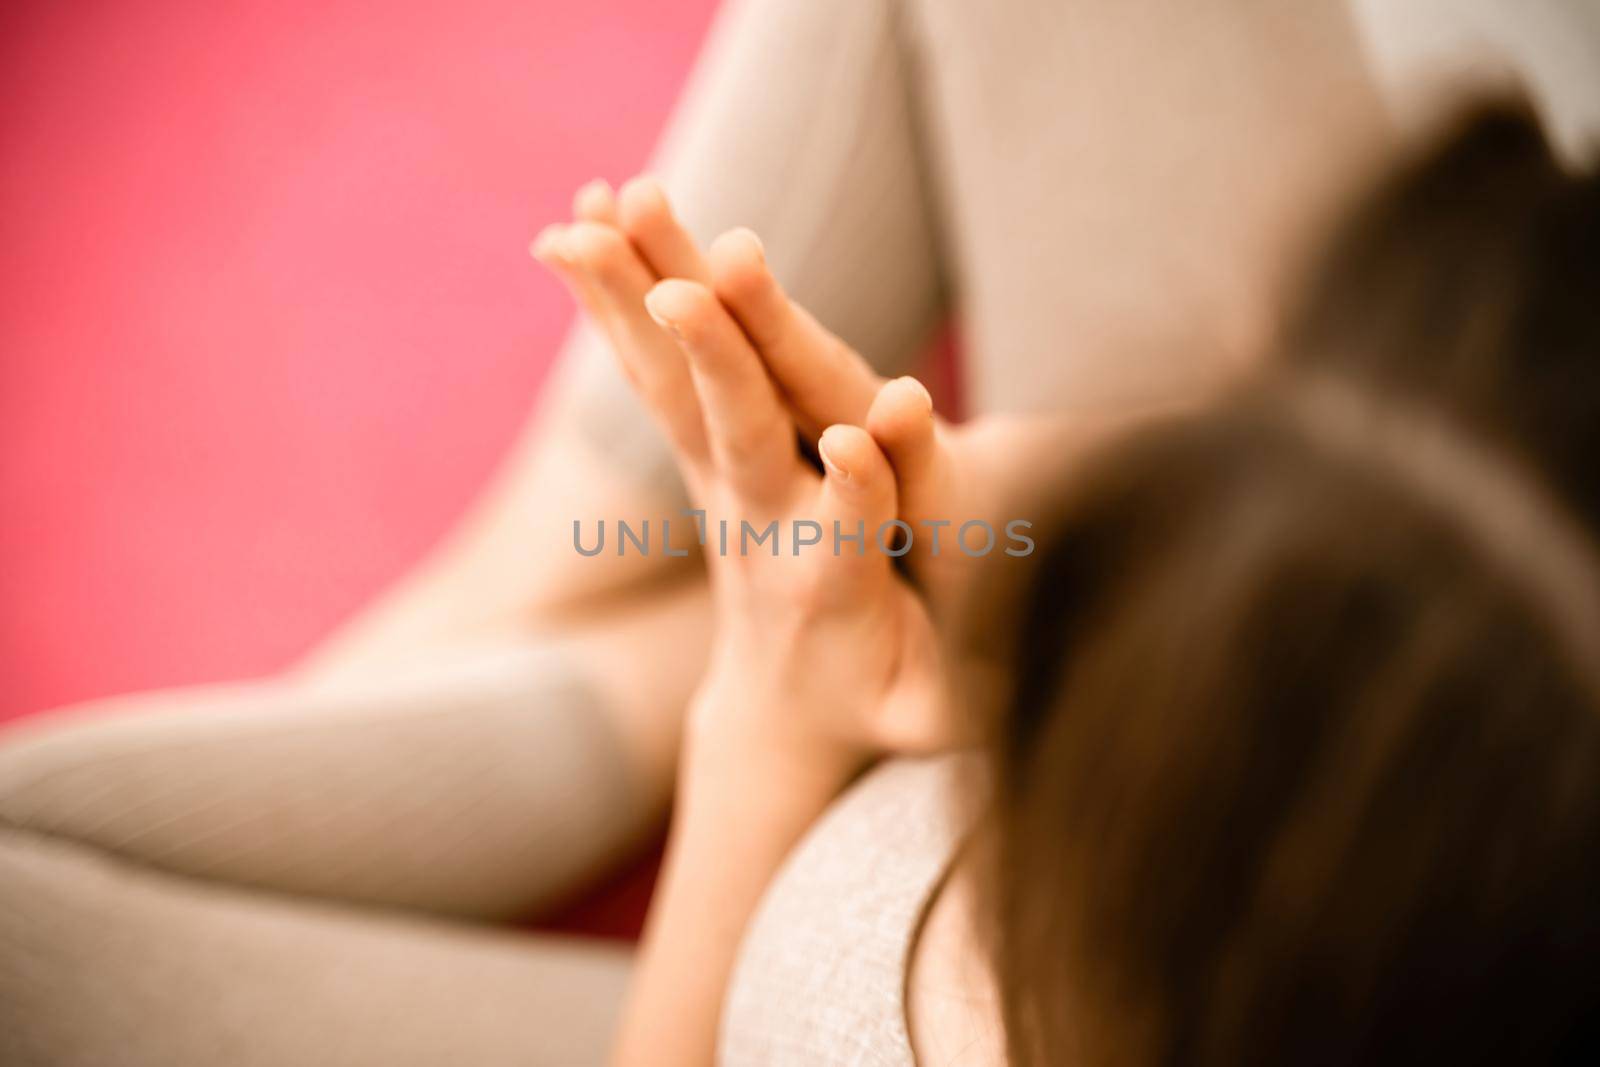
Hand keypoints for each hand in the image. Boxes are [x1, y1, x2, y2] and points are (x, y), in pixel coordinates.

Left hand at [535, 180, 963, 764]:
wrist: (779, 711)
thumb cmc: (877, 698)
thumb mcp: (927, 705)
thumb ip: (956, 671)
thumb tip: (992, 606)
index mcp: (833, 589)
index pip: (851, 534)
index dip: (861, 488)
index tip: (860, 436)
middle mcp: (760, 528)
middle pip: (739, 439)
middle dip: (717, 363)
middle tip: (683, 287)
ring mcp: (718, 489)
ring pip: (674, 389)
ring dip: (633, 303)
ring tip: (590, 218)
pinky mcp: (696, 460)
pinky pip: (647, 375)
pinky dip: (610, 305)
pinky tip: (570, 230)